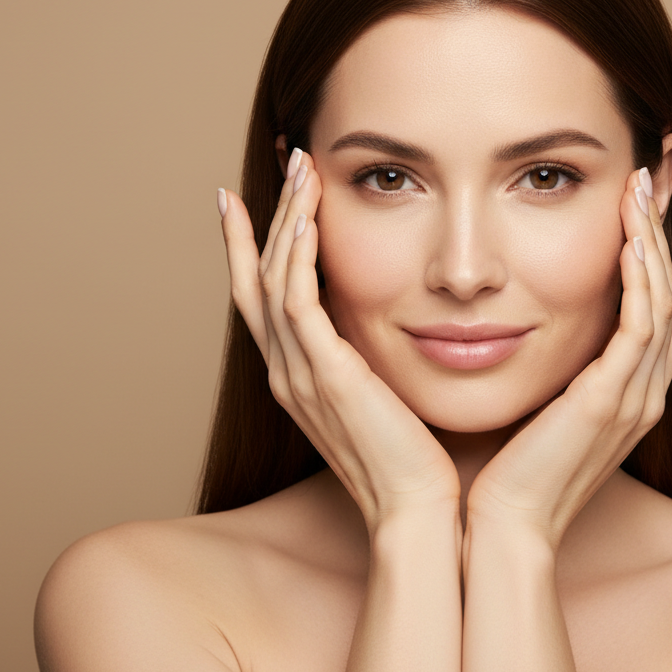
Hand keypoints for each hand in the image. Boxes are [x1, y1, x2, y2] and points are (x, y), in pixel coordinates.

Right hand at [219, 150, 459, 529]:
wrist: (418, 512)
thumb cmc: (413, 461)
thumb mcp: (384, 399)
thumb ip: (372, 359)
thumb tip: (394, 320)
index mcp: (298, 378)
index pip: (264, 298)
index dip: (254, 245)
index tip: (254, 197)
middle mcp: (286, 373)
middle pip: (256, 278)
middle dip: (267, 213)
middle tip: (283, 158)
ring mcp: (298, 374)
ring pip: (272, 279)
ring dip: (284, 217)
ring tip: (300, 166)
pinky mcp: (323, 375)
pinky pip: (296, 301)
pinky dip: (294, 255)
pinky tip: (305, 216)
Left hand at [465, 168, 671, 548]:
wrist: (508, 525)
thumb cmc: (516, 472)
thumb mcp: (550, 410)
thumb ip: (563, 372)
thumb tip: (540, 327)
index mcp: (636, 395)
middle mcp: (647, 393)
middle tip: (668, 183)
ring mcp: (635, 398)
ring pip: (666, 302)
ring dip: (657, 241)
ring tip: (645, 189)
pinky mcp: (609, 400)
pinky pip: (639, 327)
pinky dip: (641, 280)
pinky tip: (632, 240)